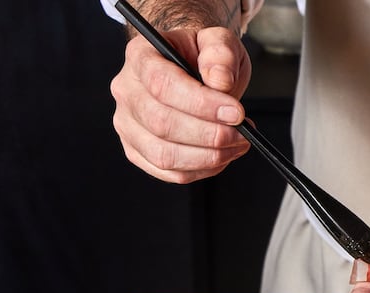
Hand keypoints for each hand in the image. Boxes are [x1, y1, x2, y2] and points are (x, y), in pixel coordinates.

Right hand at [110, 27, 251, 182]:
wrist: (192, 69)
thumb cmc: (202, 56)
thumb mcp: (218, 41)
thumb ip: (221, 53)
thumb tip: (219, 81)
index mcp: (140, 56)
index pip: (162, 84)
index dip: (202, 104)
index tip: (236, 113)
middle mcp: (126, 91)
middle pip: (161, 123)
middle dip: (210, 135)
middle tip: (242, 133)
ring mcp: (128, 124)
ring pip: (163, 154)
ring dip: (208, 157)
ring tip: (238, 144)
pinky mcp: (137, 150)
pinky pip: (169, 172)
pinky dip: (202, 170)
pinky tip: (222, 156)